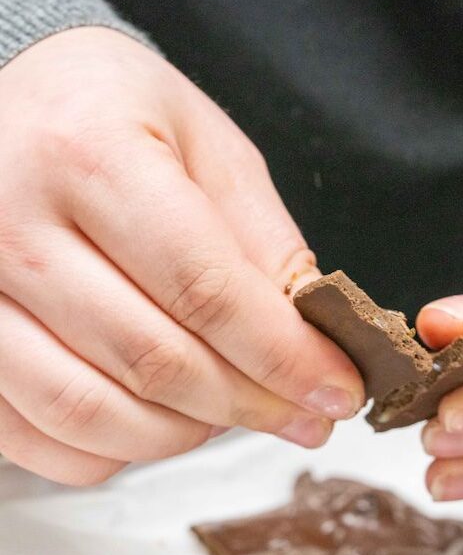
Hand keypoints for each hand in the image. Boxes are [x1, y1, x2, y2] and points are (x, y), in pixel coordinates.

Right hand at [0, 29, 362, 484]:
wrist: (19, 101)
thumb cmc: (118, 118)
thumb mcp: (212, 150)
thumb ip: (265, 245)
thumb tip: (315, 340)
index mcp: (89, 156)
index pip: (206, 290)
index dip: (285, 358)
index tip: (338, 391)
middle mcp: (9, 225)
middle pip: (154, 360)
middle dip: (251, 405)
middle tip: (306, 417)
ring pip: (89, 411)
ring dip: (185, 434)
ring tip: (236, 415)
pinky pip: (34, 436)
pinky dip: (112, 452)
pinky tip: (162, 423)